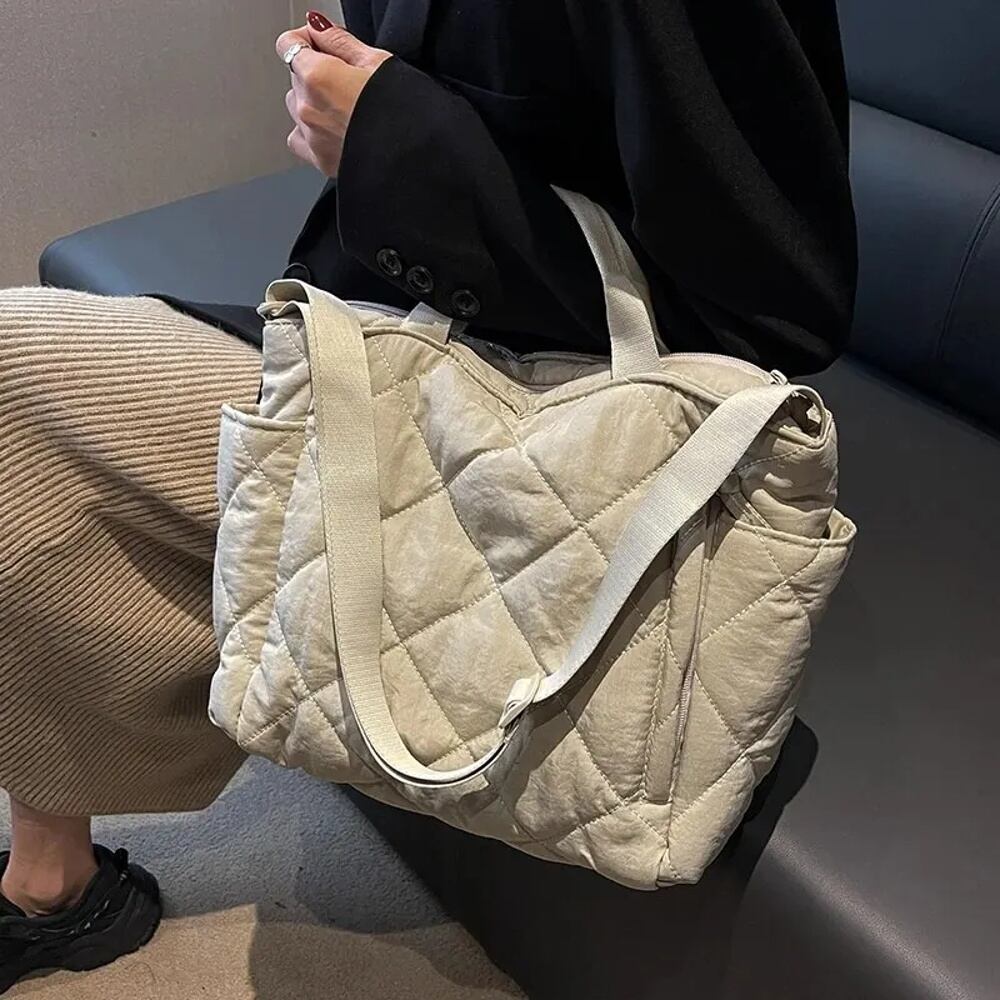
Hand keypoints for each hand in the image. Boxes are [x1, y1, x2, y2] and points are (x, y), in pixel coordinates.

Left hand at [277, 11, 391, 176]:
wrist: (417, 159)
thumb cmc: (406, 114)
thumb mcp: (378, 63)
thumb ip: (339, 41)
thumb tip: (319, 28)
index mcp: (319, 77)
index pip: (289, 44)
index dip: (306, 39)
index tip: (322, 44)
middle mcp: (308, 107)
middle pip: (296, 77)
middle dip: (316, 73)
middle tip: (350, 81)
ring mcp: (311, 136)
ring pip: (297, 107)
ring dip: (314, 103)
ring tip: (346, 109)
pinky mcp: (319, 160)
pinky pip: (299, 138)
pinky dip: (310, 132)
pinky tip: (333, 130)